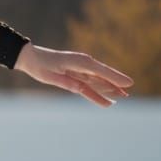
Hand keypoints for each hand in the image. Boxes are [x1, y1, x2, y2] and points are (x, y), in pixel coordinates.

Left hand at [13, 42, 132, 106]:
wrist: (32, 59)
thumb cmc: (41, 66)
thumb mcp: (51, 76)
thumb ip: (66, 82)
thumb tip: (81, 90)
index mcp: (79, 62)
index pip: (101, 71)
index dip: (115, 77)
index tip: (128, 83)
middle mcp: (83, 65)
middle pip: (103, 76)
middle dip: (116, 83)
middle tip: (128, 90)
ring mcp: (81, 71)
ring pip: (98, 82)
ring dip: (109, 89)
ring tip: (123, 97)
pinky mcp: (76, 77)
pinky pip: (90, 87)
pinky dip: (98, 94)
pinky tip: (107, 102)